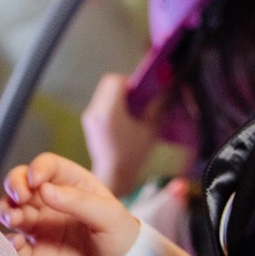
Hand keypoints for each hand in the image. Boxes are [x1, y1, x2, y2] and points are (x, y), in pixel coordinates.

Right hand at [0, 153, 139, 255]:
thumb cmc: (121, 243)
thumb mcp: (110, 216)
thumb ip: (78, 201)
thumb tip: (43, 190)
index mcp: (72, 187)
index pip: (47, 166)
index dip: (37, 169)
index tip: (36, 182)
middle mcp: (50, 204)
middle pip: (20, 183)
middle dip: (14, 185)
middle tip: (20, 197)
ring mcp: (39, 229)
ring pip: (9, 210)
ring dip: (5, 210)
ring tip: (14, 219)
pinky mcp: (31, 255)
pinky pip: (10, 245)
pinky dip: (6, 242)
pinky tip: (18, 244)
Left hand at [81, 71, 163, 194]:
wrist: (113, 175)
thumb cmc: (133, 155)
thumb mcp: (150, 130)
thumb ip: (157, 108)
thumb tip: (165, 92)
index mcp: (110, 112)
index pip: (115, 81)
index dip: (130, 81)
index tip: (142, 89)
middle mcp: (96, 111)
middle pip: (107, 83)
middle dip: (125, 85)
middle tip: (139, 96)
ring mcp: (90, 116)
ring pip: (103, 92)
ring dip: (118, 93)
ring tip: (132, 106)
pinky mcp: (89, 121)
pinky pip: (100, 102)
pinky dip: (112, 102)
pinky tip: (124, 115)